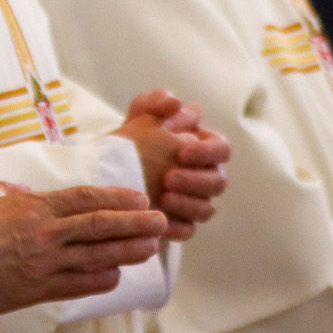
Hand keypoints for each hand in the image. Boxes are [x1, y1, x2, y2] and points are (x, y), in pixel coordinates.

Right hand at [0, 178, 166, 317]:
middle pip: (101, 226)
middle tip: (162, 220)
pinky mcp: (38, 291)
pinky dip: (103, 279)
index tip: (138, 197)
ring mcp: (45, 265)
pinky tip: (117, 275)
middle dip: (136, 223)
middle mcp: (45, 234)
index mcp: (30, 206)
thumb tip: (0, 185)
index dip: (116, 197)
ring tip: (151, 247)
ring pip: (99, 256)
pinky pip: (81, 285)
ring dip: (129, 251)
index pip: (84, 199)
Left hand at [109, 90, 231, 240]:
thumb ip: (155, 102)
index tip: (182, 153)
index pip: (222, 149)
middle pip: (218, 182)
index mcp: (203, 146)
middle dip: (196, 181)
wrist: (110, 168)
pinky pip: (189, 231)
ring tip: (162, 198)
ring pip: (207, 209)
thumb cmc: (133, 137)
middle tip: (167, 179)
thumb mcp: (138, 115)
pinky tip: (160, 222)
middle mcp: (205, 175)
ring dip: (188, 205)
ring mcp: (195, 201)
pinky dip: (177, 228)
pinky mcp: (182, 223)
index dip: (207, 152)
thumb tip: (175, 103)